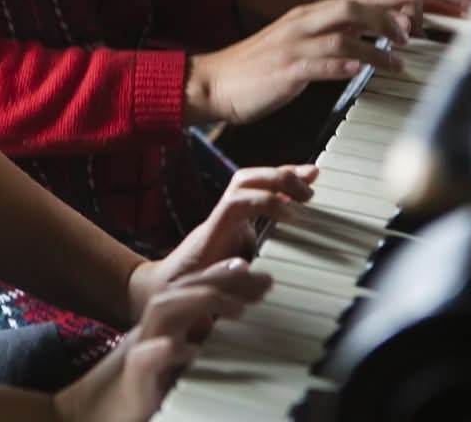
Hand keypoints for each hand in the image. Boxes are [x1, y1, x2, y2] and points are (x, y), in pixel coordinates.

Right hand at [53, 261, 270, 421]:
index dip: (221, 275)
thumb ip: (195, 336)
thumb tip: (229, 318)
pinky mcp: (133, 379)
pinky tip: (194, 350)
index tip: (258, 274)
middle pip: (180, 290)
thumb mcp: (172, 359)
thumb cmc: (137, 388)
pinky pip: (147, 358)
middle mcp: (151, 330)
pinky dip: (170, 349)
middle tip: (256, 278)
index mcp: (162, 325)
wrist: (92, 415)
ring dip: (199, 302)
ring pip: (162, 310)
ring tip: (238, 309)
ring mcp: (140, 350)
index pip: (191, 288)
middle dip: (218, 278)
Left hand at [125, 165, 316, 318]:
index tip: (292, 216)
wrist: (160, 290)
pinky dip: (279, 194)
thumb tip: (251, 271)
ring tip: (310, 177)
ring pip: (250, 186)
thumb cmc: (178, 294)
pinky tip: (298, 195)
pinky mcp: (236, 230)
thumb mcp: (195, 293)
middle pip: (243, 182)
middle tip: (307, 191)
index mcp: (212, 234)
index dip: (264, 203)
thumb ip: (220, 282)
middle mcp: (220, 221)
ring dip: (280, 179)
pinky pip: (257, 202)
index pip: (236, 203)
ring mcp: (228, 223)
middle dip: (276, 179)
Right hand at [186, 0, 417, 124]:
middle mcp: (300, 26)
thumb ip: (325, 39)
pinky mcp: (285, 72)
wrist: (213, 82)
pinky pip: (317, 65)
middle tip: (410, 32)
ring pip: (341, 39)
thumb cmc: (256, 69)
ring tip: (397, 63)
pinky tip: (358, 71)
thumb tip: (362, 41)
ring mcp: (292, 48)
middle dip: (385, 16)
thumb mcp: (294, 45)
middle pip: (350, 9)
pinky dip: (341, 67)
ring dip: (374, 50)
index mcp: (303, 17)